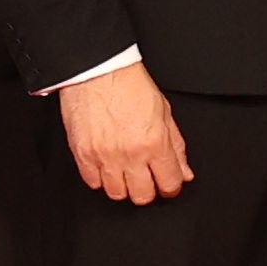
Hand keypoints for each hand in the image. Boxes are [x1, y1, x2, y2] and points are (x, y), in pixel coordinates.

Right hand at [57, 59, 192, 202]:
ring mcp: (105, 156)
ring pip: (117, 194)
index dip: (171, 186)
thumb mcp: (164, 111)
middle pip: (142, 196)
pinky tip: (106, 164)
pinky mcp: (83, 154)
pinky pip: (93, 182)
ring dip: (123, 185)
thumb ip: (176, 146)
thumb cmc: (129, 84)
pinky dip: (100, 177)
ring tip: (124, 170)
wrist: (98, 69)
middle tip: (146, 177)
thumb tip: (184, 171)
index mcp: (154, 142)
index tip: (167, 182)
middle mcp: (130, 153)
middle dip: (148, 189)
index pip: (169, 183)